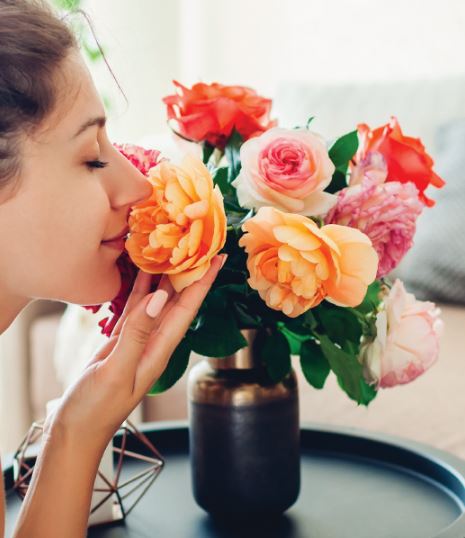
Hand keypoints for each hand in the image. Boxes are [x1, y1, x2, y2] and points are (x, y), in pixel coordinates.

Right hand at [44, 254, 226, 452]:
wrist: (76, 431)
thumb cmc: (95, 410)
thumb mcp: (116, 371)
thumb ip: (137, 335)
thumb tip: (160, 298)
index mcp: (160, 350)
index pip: (188, 309)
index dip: (204, 282)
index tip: (219, 257)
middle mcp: (155, 342)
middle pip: (179, 300)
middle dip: (191, 272)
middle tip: (199, 240)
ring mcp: (139, 341)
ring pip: (159, 301)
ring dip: (167, 276)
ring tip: (174, 247)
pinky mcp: (122, 341)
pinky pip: (137, 307)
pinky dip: (142, 288)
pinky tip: (144, 272)